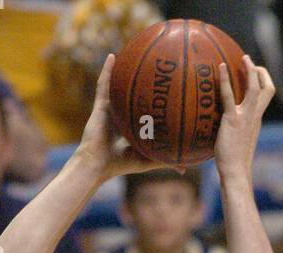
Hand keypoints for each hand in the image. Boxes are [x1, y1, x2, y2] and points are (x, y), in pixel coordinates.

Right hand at [76, 55, 159, 183]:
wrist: (97, 164)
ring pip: (118, 87)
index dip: (154, 102)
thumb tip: (185, 168)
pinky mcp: (99, 106)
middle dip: (142, 83)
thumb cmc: (121, 165)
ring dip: (124, 72)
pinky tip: (113, 56)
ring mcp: (109, 109)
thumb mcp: (147, 160)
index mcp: (132, 127)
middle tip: (157, 68)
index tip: (168, 91)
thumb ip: (164, 161)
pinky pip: (102, 84)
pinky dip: (107, 70)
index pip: (145, 111)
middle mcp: (121, 116)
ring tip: (133, 54)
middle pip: (133, 95)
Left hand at [214, 57, 274, 179]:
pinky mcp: (233, 119)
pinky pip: (229, 95)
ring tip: (242, 58)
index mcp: (256, 121)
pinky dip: (226, 79)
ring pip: (255, 87)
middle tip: (249, 62)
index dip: (263, 82)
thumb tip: (222, 133)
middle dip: (261, 72)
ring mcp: (246, 117)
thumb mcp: (237, 145)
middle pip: (267, 89)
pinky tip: (220, 67)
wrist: (235, 173)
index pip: (266, 97)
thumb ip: (233, 133)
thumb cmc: (233, 165)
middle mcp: (255, 117)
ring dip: (250, 70)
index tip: (254, 74)